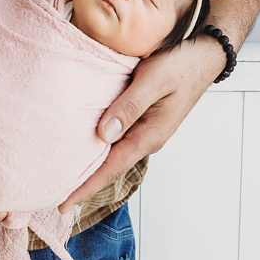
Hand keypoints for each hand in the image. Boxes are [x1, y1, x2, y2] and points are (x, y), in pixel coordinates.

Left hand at [58, 38, 225, 211]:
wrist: (204, 55)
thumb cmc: (181, 64)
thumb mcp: (154, 81)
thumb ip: (129, 107)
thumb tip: (103, 134)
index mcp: (150, 135)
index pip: (112, 168)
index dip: (86, 186)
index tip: (63, 204)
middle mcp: (146, 137)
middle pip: (109, 165)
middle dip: (84, 181)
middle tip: (55, 197)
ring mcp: (145, 128)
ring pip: (112, 151)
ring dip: (90, 163)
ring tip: (64, 174)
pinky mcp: (142, 117)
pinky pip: (117, 135)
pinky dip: (98, 143)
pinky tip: (82, 142)